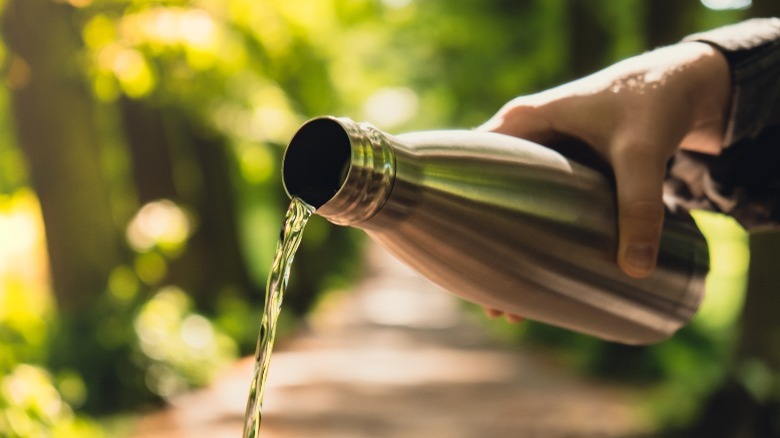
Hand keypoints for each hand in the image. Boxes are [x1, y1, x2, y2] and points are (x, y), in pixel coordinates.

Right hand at [480, 42, 730, 278]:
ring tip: (513, 307)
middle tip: (493, 303)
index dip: (461, 212)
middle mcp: (523, 138)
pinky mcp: (565, 171)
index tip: (463, 260)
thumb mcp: (642, 153)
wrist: (681, 83)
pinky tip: (539, 276)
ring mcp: (542, 155)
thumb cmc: (651, 104)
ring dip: (509, 251)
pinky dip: (534, 239)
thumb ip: (639, 205)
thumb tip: (636, 270)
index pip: (469, 167)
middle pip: (487, 197)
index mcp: (521, 122)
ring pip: (511, 208)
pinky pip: (538, 207)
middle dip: (486, 249)